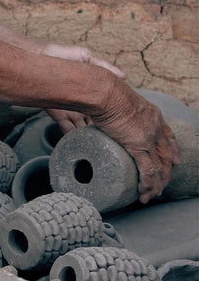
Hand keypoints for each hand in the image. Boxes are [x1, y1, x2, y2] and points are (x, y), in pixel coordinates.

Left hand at [39, 42, 126, 131]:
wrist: (34, 55)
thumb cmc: (58, 54)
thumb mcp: (84, 55)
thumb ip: (103, 65)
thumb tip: (124, 76)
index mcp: (88, 90)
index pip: (102, 107)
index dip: (112, 115)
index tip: (122, 124)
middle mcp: (79, 101)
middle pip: (93, 120)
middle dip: (101, 128)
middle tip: (112, 137)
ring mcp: (68, 108)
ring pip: (81, 126)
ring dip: (87, 133)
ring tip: (97, 141)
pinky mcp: (55, 111)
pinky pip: (65, 127)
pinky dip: (72, 133)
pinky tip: (79, 138)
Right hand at [90, 82, 180, 202]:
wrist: (104, 92)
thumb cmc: (104, 89)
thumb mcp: (120, 92)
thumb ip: (119, 93)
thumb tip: (114, 87)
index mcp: (152, 114)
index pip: (168, 136)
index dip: (172, 150)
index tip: (175, 160)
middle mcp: (155, 127)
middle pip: (166, 154)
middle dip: (166, 172)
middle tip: (162, 184)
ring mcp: (149, 137)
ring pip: (160, 166)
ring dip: (156, 183)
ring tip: (151, 194)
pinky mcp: (138, 145)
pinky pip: (148, 170)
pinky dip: (147, 183)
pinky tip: (143, 191)